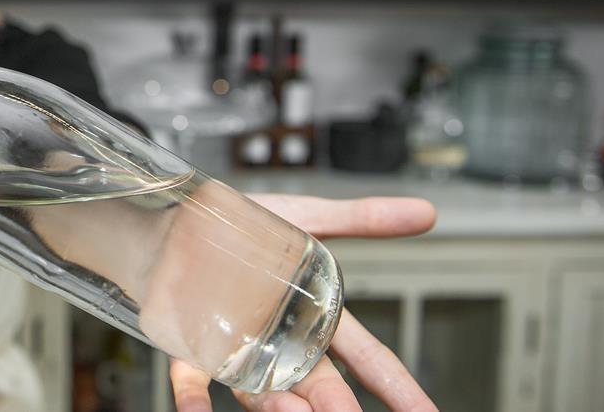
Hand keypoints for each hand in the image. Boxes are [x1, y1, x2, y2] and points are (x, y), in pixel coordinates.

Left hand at [169, 194, 439, 411]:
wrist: (176, 219)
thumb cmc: (243, 224)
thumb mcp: (308, 217)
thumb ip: (363, 219)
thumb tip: (427, 212)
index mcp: (314, 316)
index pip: (368, 359)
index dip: (399, 388)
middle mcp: (279, 342)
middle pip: (318, 385)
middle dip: (335, 405)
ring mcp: (238, 349)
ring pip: (264, 393)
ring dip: (277, 408)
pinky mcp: (192, 348)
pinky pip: (194, 383)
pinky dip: (195, 400)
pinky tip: (198, 411)